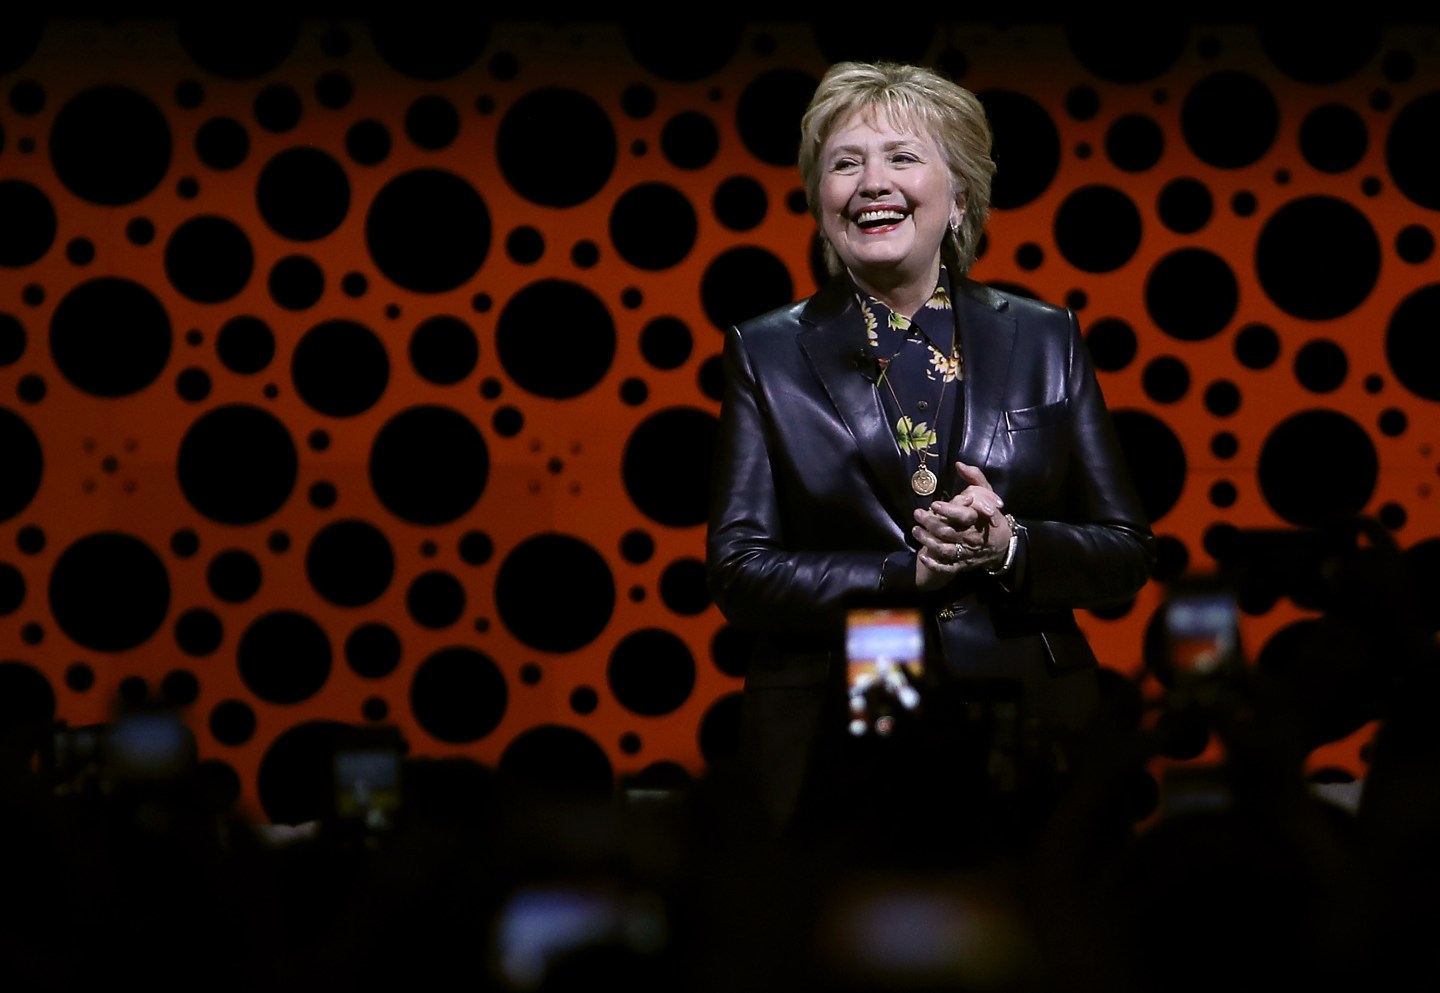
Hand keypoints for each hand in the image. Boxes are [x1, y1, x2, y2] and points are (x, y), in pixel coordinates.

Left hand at [913, 461, 1009, 589]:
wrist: (1001, 546)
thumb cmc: (990, 517)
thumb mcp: (988, 495)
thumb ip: (975, 478)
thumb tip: (959, 464)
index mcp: (979, 520)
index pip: (964, 516)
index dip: (949, 511)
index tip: (934, 504)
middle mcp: (972, 538)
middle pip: (948, 532)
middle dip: (930, 523)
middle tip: (917, 513)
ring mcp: (967, 553)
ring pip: (945, 549)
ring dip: (928, 541)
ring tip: (915, 530)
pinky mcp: (962, 565)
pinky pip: (947, 568)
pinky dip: (934, 564)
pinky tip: (922, 556)